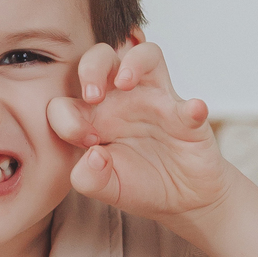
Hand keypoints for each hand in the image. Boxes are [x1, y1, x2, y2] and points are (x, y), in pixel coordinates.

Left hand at [47, 35, 230, 220]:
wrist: (179, 200)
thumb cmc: (138, 185)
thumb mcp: (105, 189)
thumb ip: (88, 179)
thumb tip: (94, 155)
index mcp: (92, 118)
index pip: (65, 101)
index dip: (67, 118)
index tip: (86, 142)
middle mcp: (121, 101)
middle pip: (101, 58)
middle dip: (91, 68)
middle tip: (92, 96)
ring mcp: (155, 103)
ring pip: (145, 56)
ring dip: (134, 62)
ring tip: (126, 83)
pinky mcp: (187, 118)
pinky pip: (189, 105)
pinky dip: (192, 108)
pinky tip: (192, 112)